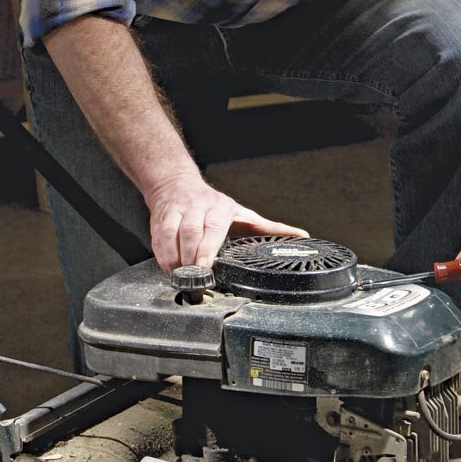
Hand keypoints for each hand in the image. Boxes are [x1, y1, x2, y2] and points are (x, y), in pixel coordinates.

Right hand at [145, 173, 307, 272]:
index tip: (207, 265)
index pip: (214, 227)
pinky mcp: (160, 217)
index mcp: (221, 208)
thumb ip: (269, 228)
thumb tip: (301, 236)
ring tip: (179, 277)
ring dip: (174, 258)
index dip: (208, 246)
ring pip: (171, 233)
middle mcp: (197, 206)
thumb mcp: (243, 215)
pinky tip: (167, 269)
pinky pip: (158, 237)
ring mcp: (177, 211)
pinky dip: (161, 255)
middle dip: (190, 256)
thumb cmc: (213, 205)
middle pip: (191, 231)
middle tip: (194, 278)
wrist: (177, 183)